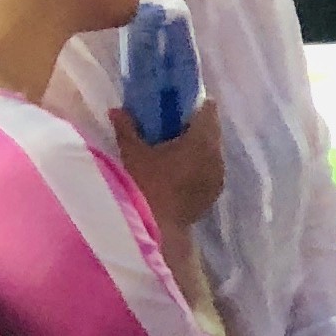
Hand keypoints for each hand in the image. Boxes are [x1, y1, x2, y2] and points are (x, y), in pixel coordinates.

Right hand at [112, 98, 226, 246]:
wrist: (154, 228)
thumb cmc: (144, 186)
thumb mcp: (133, 155)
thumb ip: (127, 129)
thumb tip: (116, 110)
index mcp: (202, 140)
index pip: (208, 110)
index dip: (196, 106)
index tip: (179, 109)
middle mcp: (217, 154)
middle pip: (212, 131)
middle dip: (196, 128)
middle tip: (172, 130)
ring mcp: (218, 175)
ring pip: (212, 152)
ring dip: (198, 149)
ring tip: (175, 154)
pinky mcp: (214, 193)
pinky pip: (211, 171)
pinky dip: (199, 168)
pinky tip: (180, 175)